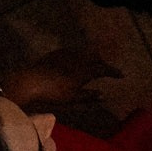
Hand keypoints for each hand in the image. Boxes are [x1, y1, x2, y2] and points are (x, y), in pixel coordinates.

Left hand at [0, 46, 123, 106]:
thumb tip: (103, 95)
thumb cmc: (53, 93)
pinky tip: (74, 60)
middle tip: (106, 68)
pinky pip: (72, 52)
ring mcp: (66, 54)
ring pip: (84, 52)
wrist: (30, 82)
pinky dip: (78, 56)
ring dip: (90, 57)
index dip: (113, 72)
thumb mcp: (72, 98)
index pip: (103, 69)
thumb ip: (88, 96)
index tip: (122, 75)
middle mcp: (78, 59)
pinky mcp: (56, 53)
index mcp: (85, 70)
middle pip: (95, 56)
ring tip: (91, 63)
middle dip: (102, 61)